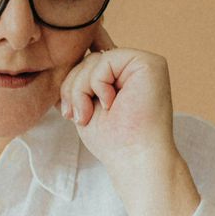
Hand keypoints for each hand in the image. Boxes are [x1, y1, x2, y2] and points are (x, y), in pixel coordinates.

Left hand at [57, 25, 181, 178]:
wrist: (136, 160)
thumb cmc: (112, 141)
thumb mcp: (86, 105)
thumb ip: (81, 79)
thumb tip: (65, 55)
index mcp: (123, 77)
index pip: (88, 64)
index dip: (73, 83)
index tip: (71, 113)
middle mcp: (135, 67)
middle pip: (88, 60)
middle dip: (72, 89)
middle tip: (77, 117)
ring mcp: (144, 63)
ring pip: (93, 60)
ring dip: (80, 90)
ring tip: (89, 116)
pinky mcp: (149, 62)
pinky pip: (104, 60)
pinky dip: (96, 85)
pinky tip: (110, 105)